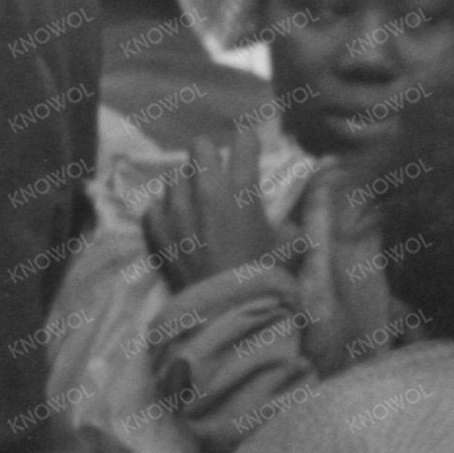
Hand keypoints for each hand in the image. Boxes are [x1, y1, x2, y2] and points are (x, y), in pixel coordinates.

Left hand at [143, 119, 282, 292]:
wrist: (225, 310)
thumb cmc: (262, 276)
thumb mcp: (289, 243)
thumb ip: (290, 218)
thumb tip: (298, 209)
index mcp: (241, 190)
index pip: (244, 141)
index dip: (249, 145)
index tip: (248, 153)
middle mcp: (205, 191)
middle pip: (200, 146)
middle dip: (209, 156)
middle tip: (216, 175)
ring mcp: (176, 208)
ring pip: (175, 176)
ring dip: (186, 186)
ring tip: (194, 205)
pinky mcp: (156, 228)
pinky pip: (155, 206)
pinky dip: (165, 213)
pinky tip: (176, 226)